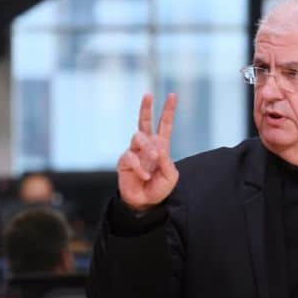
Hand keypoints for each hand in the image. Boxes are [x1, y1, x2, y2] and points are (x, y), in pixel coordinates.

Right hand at [117, 93, 178, 210]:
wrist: (145, 203)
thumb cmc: (159, 188)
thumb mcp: (170, 176)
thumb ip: (166, 162)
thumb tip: (158, 147)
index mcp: (160, 146)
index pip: (164, 125)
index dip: (168, 110)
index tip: (173, 95)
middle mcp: (146, 146)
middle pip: (144, 122)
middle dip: (146, 108)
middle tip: (148, 95)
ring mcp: (134, 152)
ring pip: (138, 137)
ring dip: (148, 146)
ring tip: (154, 157)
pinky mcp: (124, 161)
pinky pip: (130, 157)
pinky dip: (139, 167)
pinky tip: (144, 176)